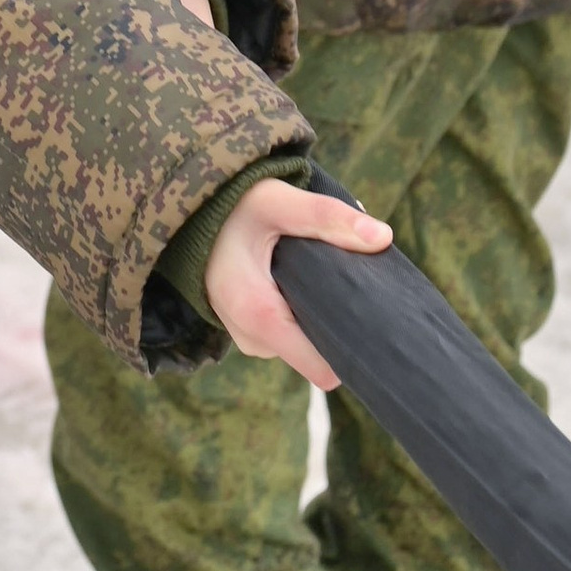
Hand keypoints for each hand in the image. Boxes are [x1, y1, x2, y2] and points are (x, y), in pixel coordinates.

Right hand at [203, 181, 393, 390]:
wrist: (187, 215)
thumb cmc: (231, 208)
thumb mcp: (277, 202)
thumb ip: (328, 217)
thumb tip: (383, 236)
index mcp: (258, 316)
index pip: (323, 368)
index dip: (353, 346)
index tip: (370, 317)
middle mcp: (252, 339)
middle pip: (319, 354)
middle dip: (337, 320)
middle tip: (342, 279)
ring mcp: (249, 339)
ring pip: (306, 343)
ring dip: (318, 312)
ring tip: (317, 274)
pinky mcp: (250, 332)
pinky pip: (290, 335)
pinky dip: (301, 311)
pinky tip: (301, 281)